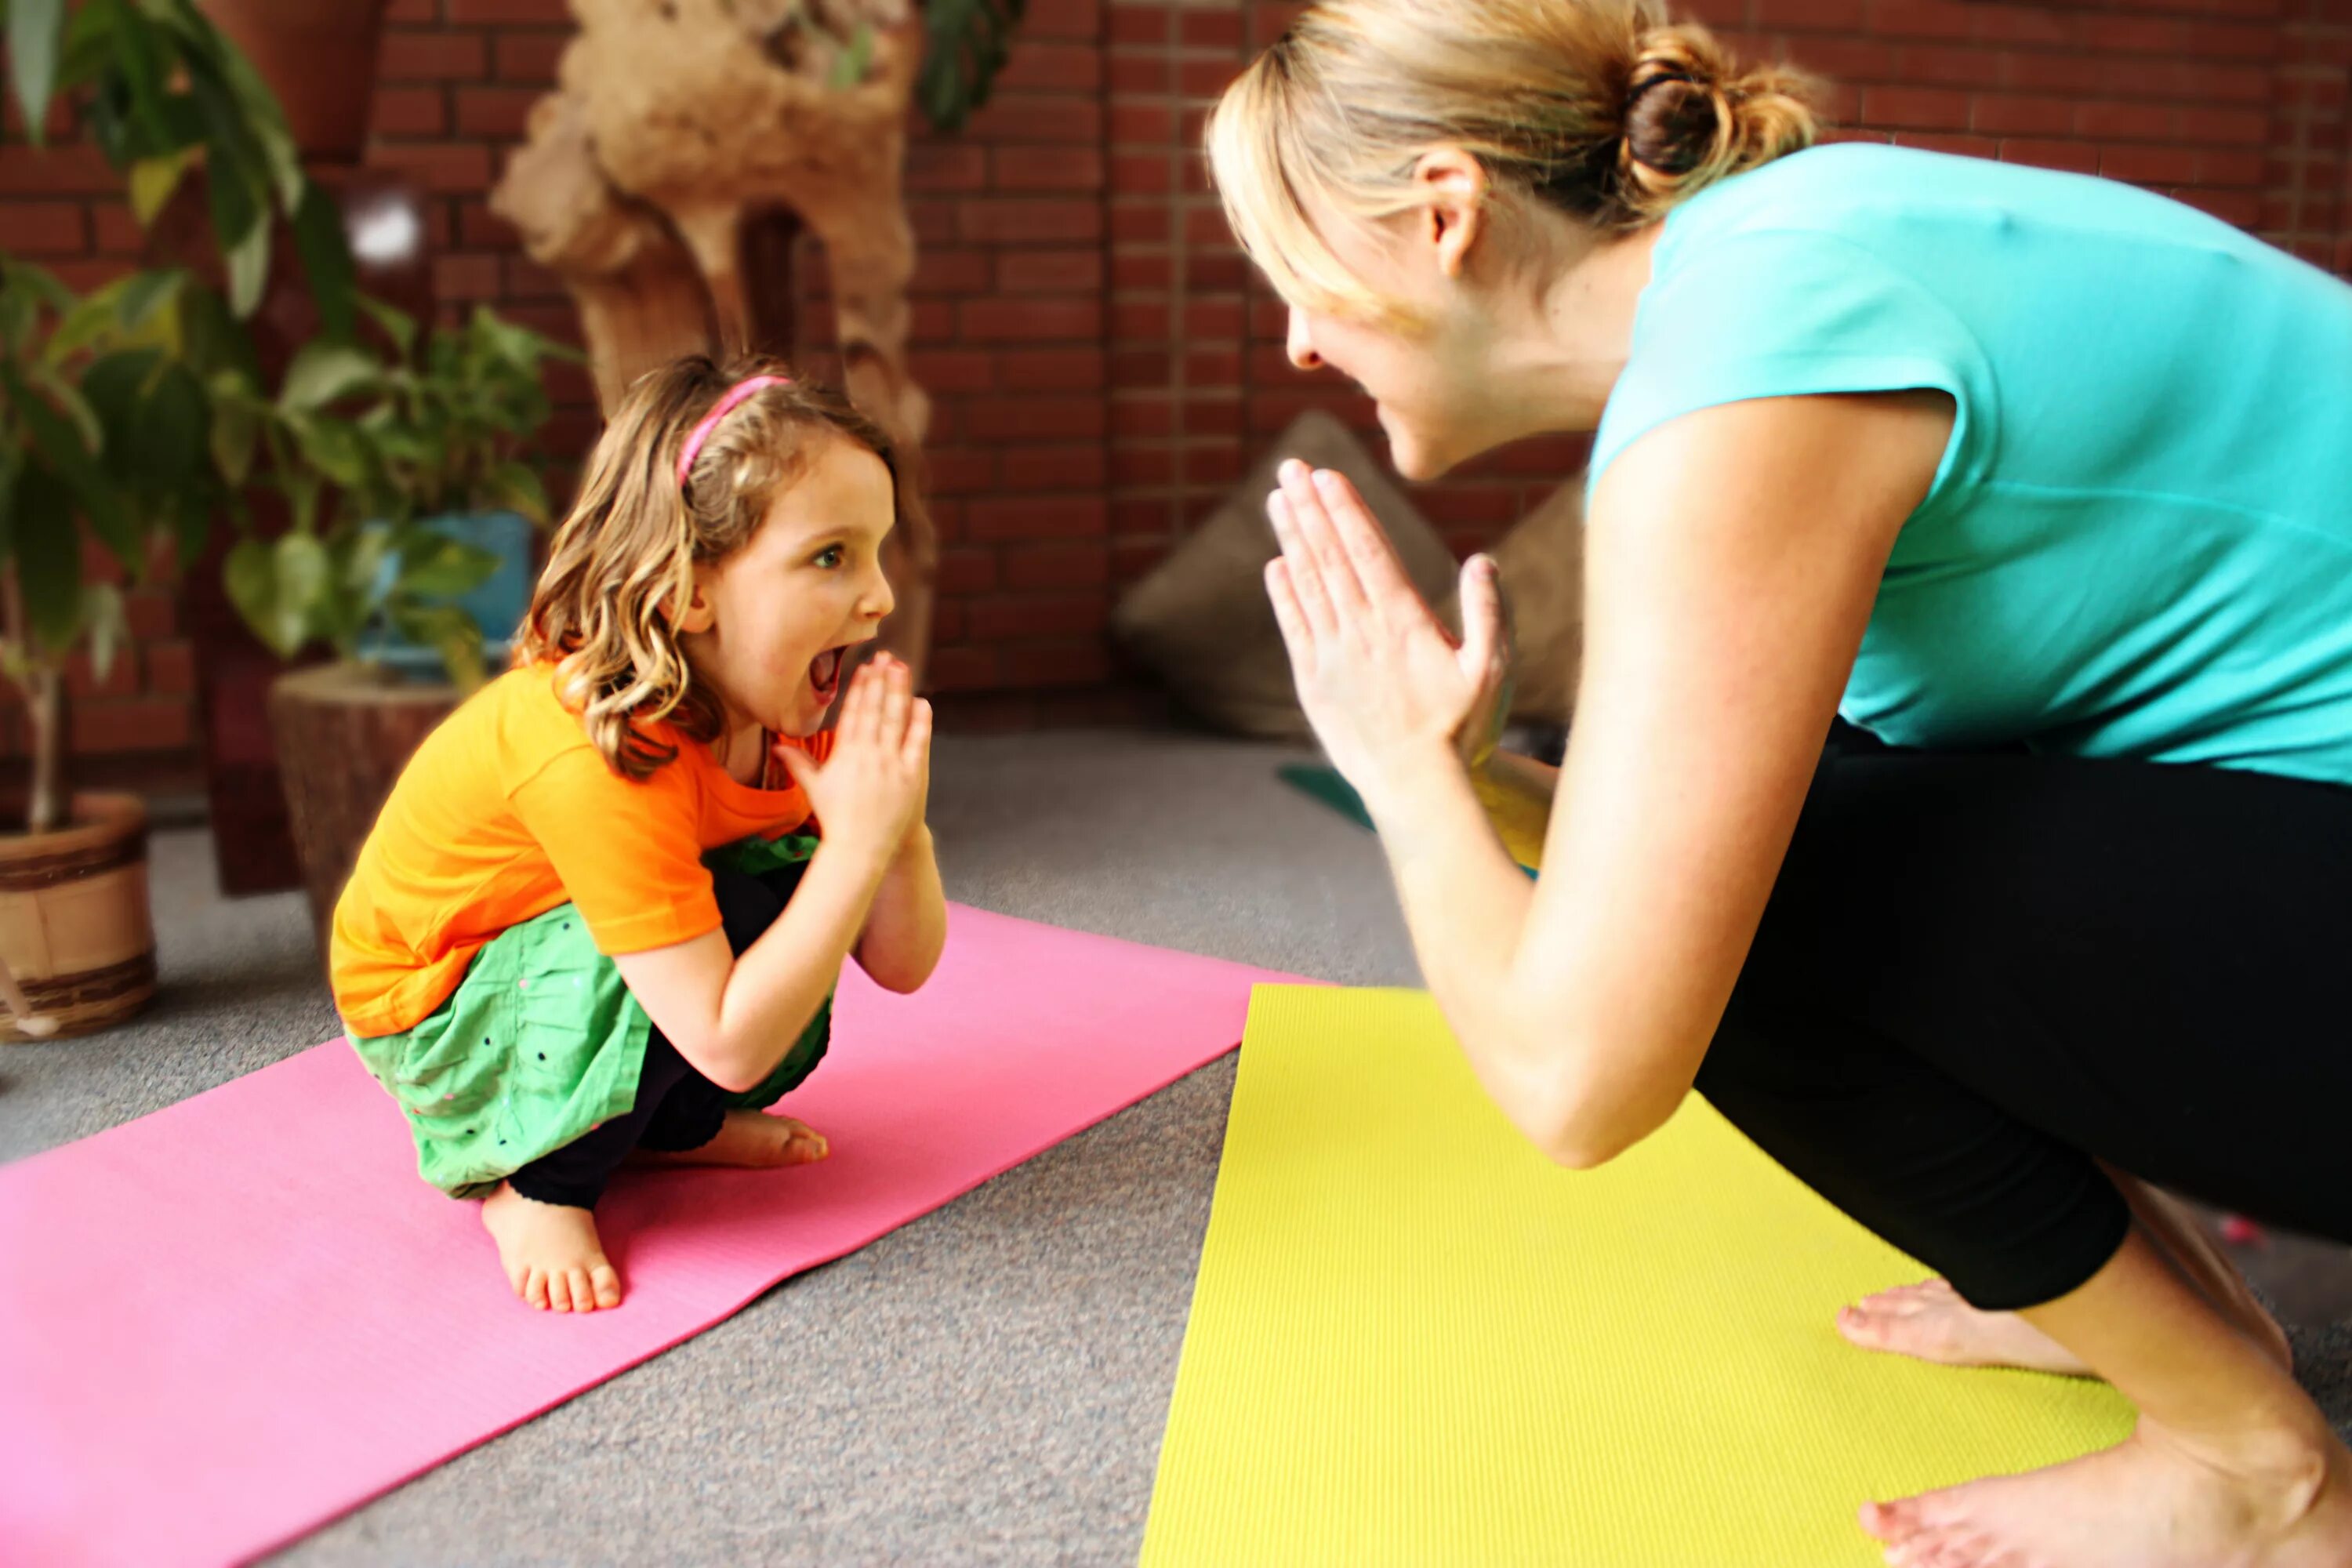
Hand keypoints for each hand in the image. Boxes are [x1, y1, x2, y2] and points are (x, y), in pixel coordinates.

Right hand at [773, 653, 931, 869]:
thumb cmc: (836, 819)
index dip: (861, 687)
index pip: (854, 712)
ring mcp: (892, 764)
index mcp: (846, 754)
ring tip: (901, 668)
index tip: (865, 667)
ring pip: (897, 719)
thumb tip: (777, 748)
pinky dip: (920, 721)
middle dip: (881, 680)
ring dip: (899, 691)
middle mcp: (869, 754)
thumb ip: (799, 764)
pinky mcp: (911, 776)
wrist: (860, 848)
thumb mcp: (814, 789)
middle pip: (876, 709)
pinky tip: (921, 701)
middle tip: (885, 656)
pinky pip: (917, 743)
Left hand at [1262, 461, 1507, 812]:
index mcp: (1404, 622)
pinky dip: (1283, 594)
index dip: (1346, 510)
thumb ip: (1490, 614)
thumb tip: (1482, 561)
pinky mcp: (1315, 682)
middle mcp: (1362, 632)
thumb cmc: (1462, 730)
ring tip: (1278, 499)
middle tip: (1291, 467)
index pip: (1368, 552)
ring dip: (1292, 538)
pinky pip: (1294, 628)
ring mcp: (1334, 656)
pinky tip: (1276, 565)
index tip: (1327, 476)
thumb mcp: (1492, 671)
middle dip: (1310, 508)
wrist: (1415, 788)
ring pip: (1308, 584)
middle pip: (1330, 557)